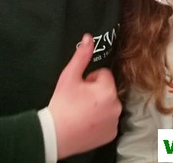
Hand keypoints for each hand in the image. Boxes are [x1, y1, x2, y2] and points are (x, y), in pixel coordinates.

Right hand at [49, 34, 120, 158]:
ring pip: (108, 104)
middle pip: (107, 89)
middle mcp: (116, 105)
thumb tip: (88, 37)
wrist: (56, 135)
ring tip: (81, 112)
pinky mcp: (112, 134)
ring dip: (98, 105)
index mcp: (108, 90)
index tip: (79, 89)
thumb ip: (82, 55)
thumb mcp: (69, 76)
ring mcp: (115, 122)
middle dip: (95, 92)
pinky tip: (86, 123)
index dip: (89, 79)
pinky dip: (100, 121)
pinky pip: (108, 120)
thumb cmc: (62, 104)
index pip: (103, 74)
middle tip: (78, 100)